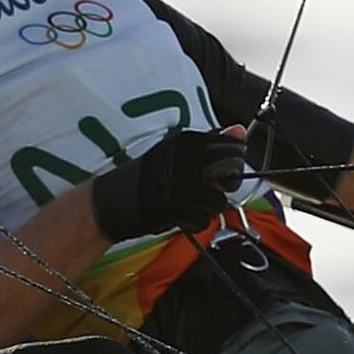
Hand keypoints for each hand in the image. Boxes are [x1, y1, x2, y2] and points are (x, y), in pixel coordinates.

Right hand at [90, 125, 250, 241]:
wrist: (112, 200)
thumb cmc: (146, 175)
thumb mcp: (177, 150)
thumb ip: (212, 142)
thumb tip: (241, 131)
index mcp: (186, 141)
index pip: (233, 148)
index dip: (234, 162)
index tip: (225, 169)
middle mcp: (185, 159)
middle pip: (232, 177)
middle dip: (224, 187)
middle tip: (208, 188)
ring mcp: (181, 185)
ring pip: (219, 203)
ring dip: (207, 207)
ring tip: (188, 203)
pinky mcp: (176, 209)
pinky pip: (203, 220)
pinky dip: (194, 222)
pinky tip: (181, 214)